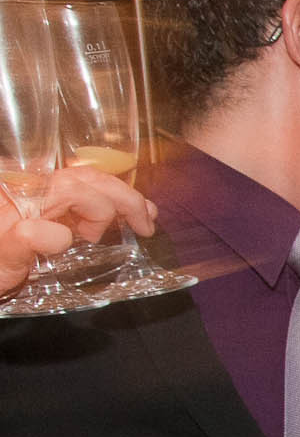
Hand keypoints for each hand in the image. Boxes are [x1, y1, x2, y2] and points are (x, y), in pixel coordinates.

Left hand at [0, 165, 156, 295]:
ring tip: (148, 216)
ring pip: (94, 181)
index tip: (101, 238)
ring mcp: (50, 195)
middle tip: (145, 227)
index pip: (73, 188)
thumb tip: (58, 234)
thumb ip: (24, 241)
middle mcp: (39, 187)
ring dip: (125, 197)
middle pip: (89, 179)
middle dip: (123, 199)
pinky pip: (91, 191)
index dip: (98, 208)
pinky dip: (117, 200)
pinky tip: (133, 212)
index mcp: (26, 195)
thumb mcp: (5, 257)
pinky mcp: (58, 207)